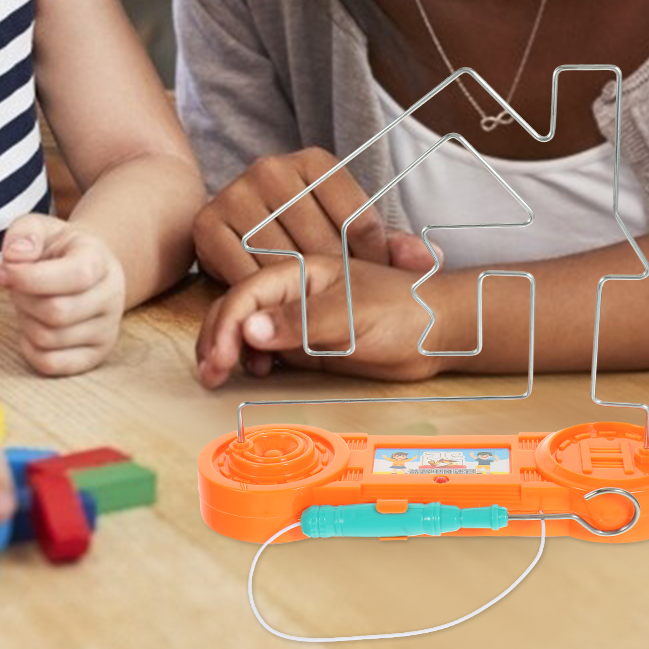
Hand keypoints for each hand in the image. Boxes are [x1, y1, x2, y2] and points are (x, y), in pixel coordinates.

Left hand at [0, 213, 125, 374]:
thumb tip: (15, 257)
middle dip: (23, 300)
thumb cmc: (59, 250)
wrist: (88, 270)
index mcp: (101, 261)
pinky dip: (29, 349)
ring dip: (25, 322)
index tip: (5, 270)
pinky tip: (33, 326)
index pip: (74, 276)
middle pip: (57, 312)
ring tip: (29, 304)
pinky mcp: (96, 355)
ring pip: (49, 339)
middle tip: (17, 288)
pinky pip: (50, 364)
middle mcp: (112, 296)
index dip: (30, 277)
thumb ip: (25, 232)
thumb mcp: (41, 228)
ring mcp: (107, 328)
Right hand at [192, 147, 434, 288]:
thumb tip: (429, 259)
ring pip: (281, 260)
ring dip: (298, 296)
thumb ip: (391, 246)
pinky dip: (262, 296)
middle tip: (340, 307)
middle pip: (319, 244)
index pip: (358, 220)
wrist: (237, 221)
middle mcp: (271, 168)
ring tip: (312, 315)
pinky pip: (242, 272)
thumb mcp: (349, 231)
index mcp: (315, 161)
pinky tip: (277, 310)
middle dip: (335, 284)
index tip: (370, 282)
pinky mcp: (207, 223)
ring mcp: (236, 192)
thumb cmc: (305, 230)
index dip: (371, 262)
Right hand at [196, 252, 445, 387]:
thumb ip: (301, 323)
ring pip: (244, 330)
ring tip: (221, 377)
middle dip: (217, 338)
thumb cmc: (403, 311)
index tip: (220, 358)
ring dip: (227, 350)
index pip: (246, 293)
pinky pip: (264, 349)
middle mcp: (292, 292)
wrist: (437, 333)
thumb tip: (248, 331)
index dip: (226, 324)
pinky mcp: (304, 343)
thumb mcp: (352, 316)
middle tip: (211, 374)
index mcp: (300, 271)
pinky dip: (250, 360)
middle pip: (236, 309)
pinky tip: (257, 372)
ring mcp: (296, 318)